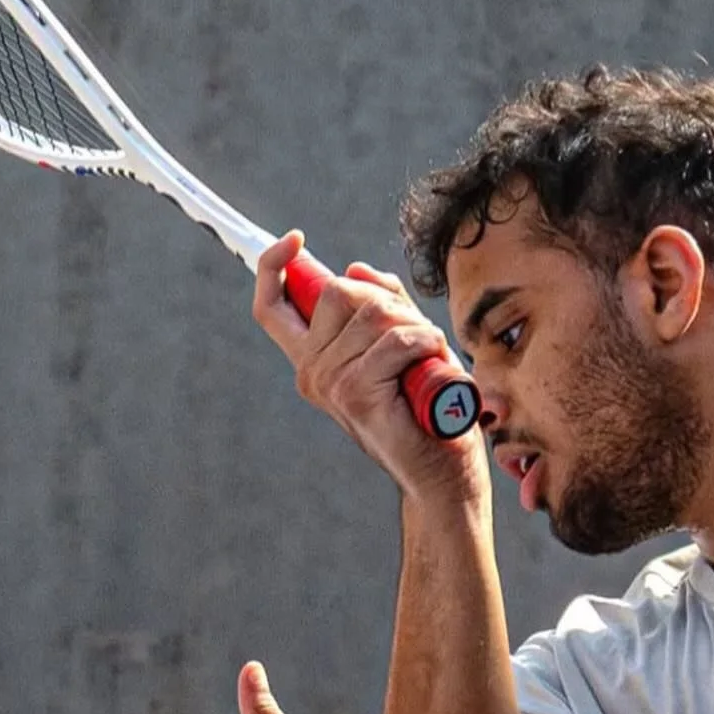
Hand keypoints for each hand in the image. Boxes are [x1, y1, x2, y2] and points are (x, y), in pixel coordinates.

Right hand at [253, 231, 487, 500]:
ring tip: (428, 356)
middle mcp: (311, 372)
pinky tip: (433, 365)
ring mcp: (330, 383)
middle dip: (386, 300)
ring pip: (371, 312)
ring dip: (414, 324)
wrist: (442, 475)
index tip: (295, 238)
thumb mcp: (402, 344)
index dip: (272, 265)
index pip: (270, 306)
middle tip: (415, 335)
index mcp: (311, 360)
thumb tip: (357, 270)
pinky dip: (426, 342)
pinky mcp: (356, 393)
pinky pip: (396, 338)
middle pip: (336, 291)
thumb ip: (380, 304)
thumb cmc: (427, 413)